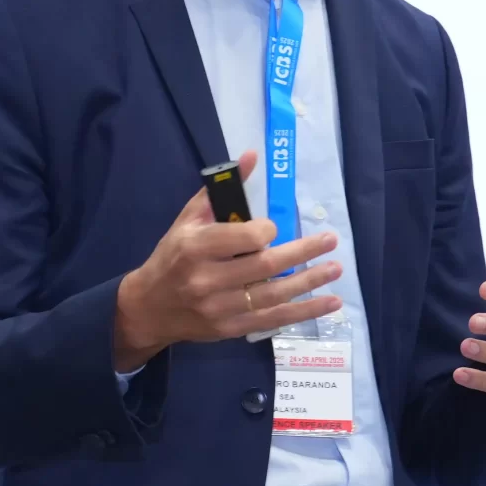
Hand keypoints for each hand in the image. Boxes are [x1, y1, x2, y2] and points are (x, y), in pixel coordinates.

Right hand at [113, 149, 344, 371]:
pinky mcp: (231, 329)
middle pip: (265, 267)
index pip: (244, 239)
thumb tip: (251, 156)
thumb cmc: (172, 257)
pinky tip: (329, 302)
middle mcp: (207, 280)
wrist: (149, 307)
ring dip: (310, 282)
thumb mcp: (187, 220)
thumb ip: (220, 191)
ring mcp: (220, 308)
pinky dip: (305, 311)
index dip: (267, 231)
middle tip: (330, 240)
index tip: (275, 227)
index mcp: (195, 248)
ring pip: (275, 295)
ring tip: (336, 269)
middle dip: (302, 252)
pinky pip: (274, 320)